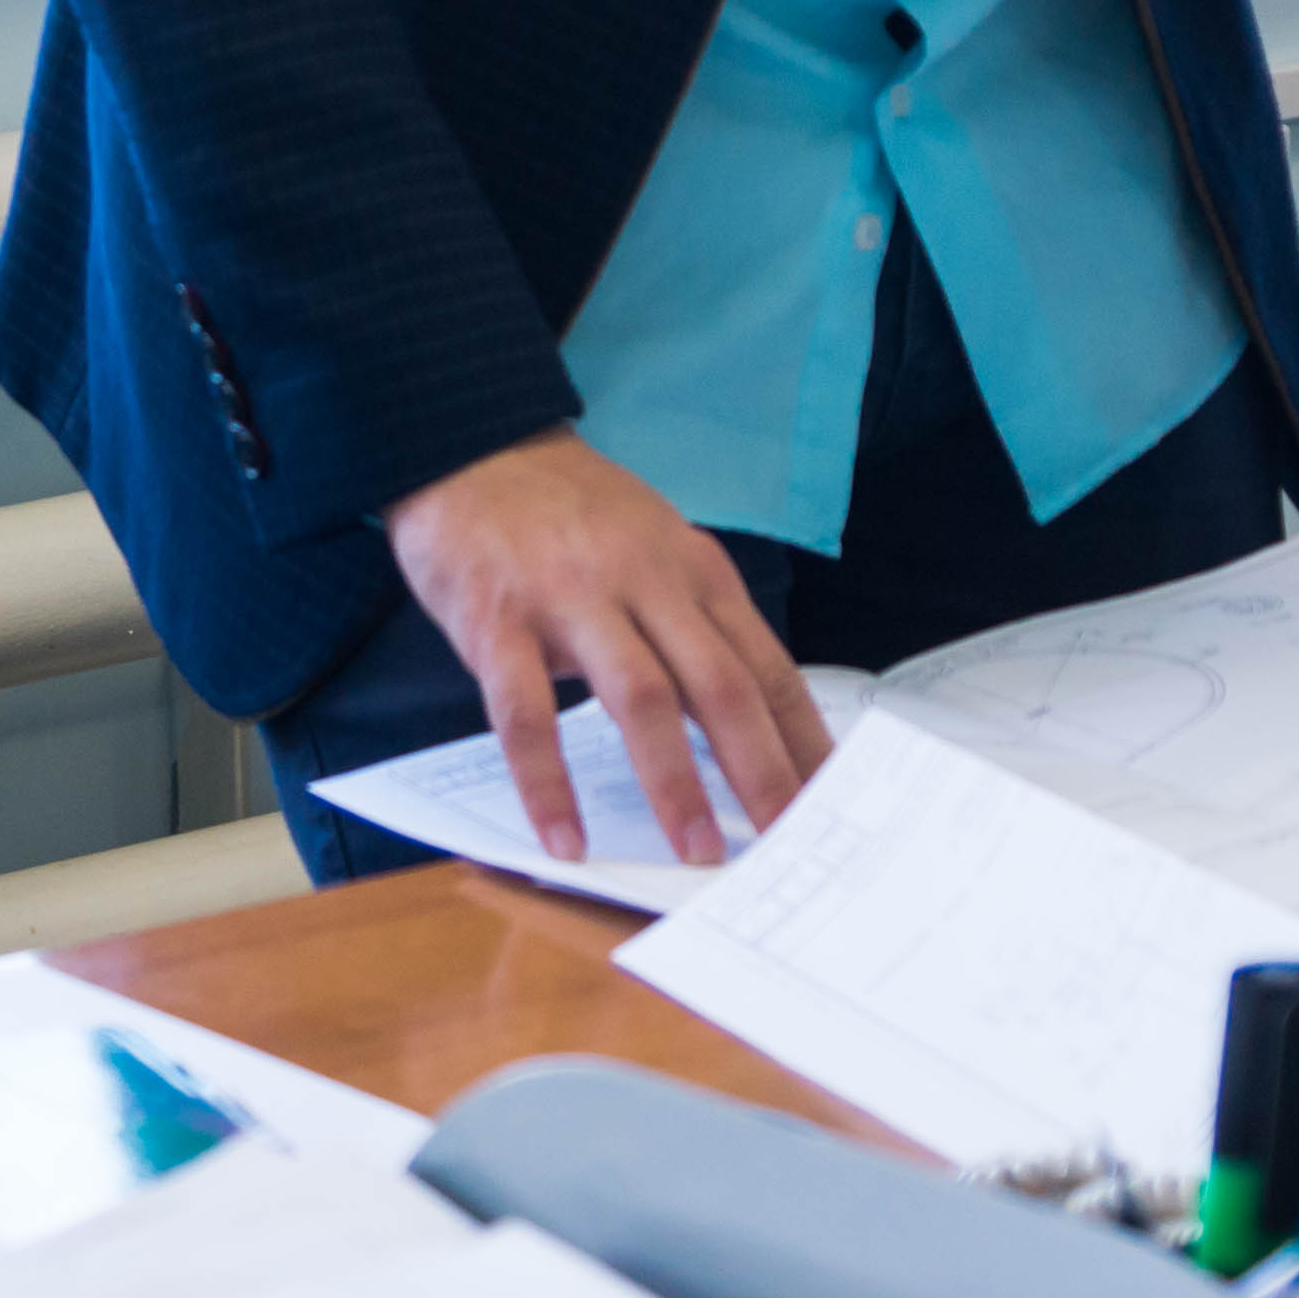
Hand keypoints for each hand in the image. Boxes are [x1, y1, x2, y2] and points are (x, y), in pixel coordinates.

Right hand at [383, 429, 833, 864]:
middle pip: (721, 685)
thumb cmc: (569, 513)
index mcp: (693, 571)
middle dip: (760, 770)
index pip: (766, 666)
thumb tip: (749, 719)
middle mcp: (645, 582)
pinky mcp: (498, 621)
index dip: (803, 738)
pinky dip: (548, 783)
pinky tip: (564, 839)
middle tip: (785, 840)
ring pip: (640, 699)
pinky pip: (525, 715)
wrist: (467, 443)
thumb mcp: (654, 548)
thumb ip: (694, 622)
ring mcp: (571, 599)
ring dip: (674, 782)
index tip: (831, 801)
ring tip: (697, 854)